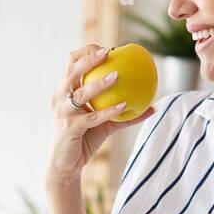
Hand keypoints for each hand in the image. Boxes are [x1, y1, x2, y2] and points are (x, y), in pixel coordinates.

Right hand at [48, 44, 156, 188]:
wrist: (64, 166)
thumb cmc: (83, 141)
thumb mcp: (104, 125)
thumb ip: (124, 115)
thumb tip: (152, 108)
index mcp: (64, 93)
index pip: (71, 64)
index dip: (86, 52)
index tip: (106, 48)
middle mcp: (60, 99)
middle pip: (72, 71)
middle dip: (89, 59)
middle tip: (109, 52)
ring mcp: (63, 113)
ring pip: (81, 93)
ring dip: (99, 83)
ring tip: (117, 76)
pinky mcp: (69, 128)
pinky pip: (92, 118)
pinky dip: (108, 111)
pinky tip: (124, 106)